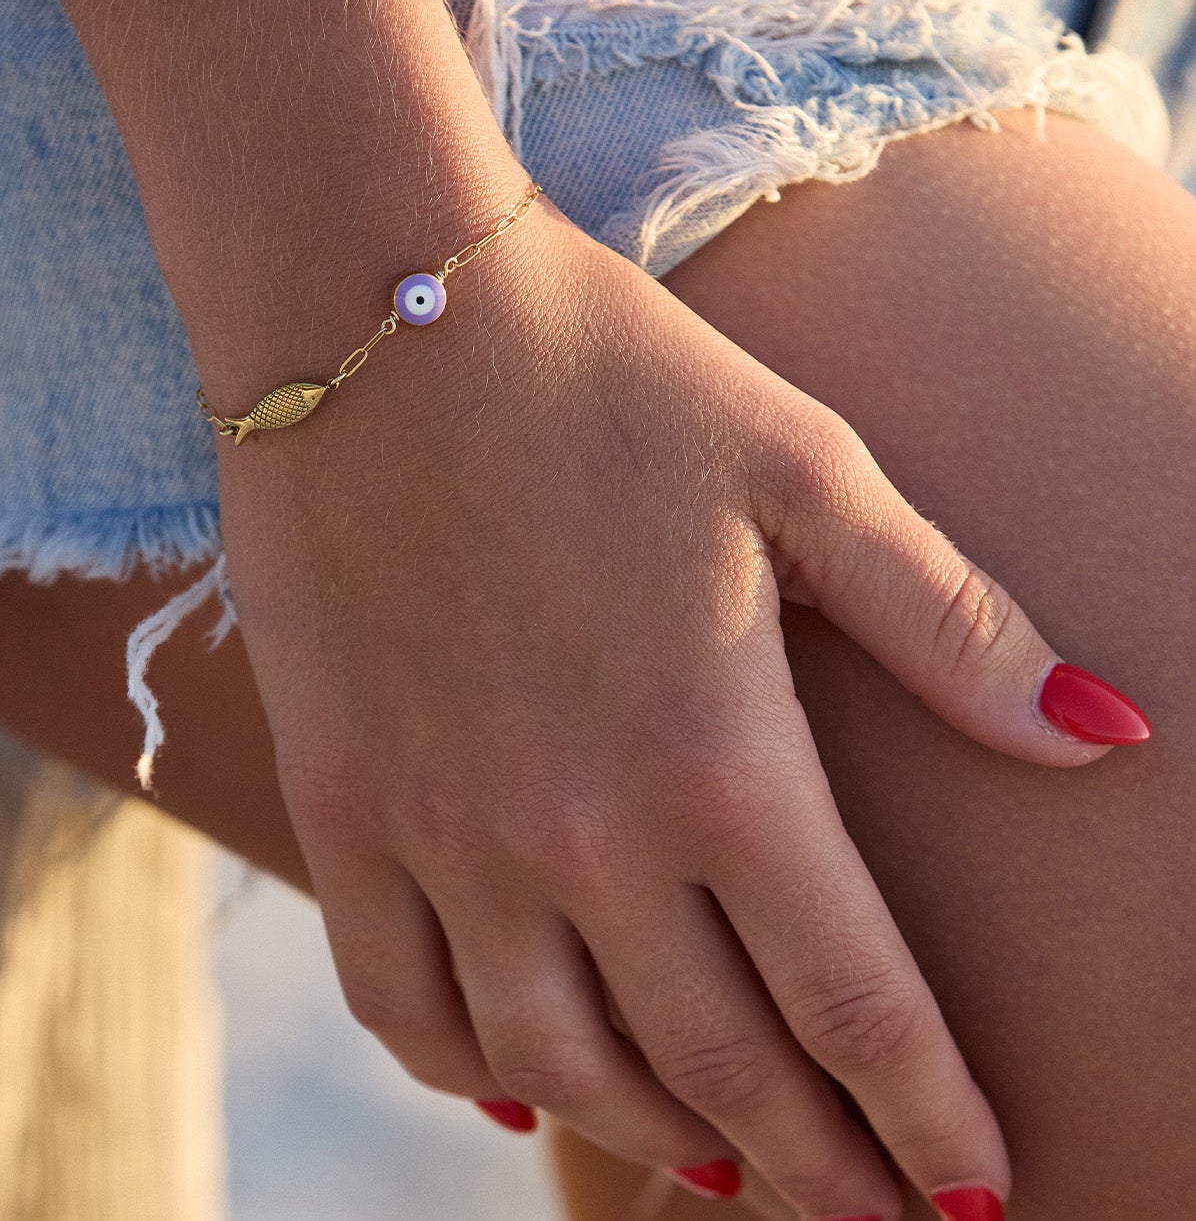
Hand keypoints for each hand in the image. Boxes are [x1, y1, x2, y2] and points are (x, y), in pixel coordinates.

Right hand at [206, 182, 1145, 1218]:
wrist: (377, 312)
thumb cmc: (607, 372)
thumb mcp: (805, 467)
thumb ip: (952, 623)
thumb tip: (1104, 738)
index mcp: (718, 755)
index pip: (855, 1004)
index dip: (927, 1118)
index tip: (969, 1192)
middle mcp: (577, 831)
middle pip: (720, 1067)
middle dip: (817, 1162)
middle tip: (870, 1207)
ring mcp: (442, 829)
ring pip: (562, 1063)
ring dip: (659, 1135)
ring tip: (721, 1157)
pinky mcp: (339, 801)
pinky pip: (402, 999)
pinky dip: (470, 1068)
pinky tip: (520, 1082)